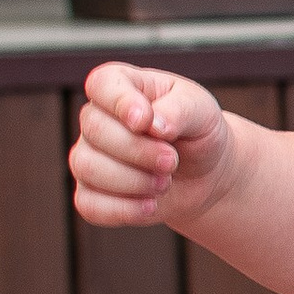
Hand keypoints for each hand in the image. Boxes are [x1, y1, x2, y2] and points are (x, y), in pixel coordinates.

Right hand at [70, 62, 234, 230]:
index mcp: (121, 86)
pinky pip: (89, 205)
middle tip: (172, 161)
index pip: (102, 84)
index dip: (120, 103)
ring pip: (87, 167)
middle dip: (138, 151)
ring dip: (133, 181)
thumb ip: (179, 110)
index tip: (146, 122)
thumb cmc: (198, 131)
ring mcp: (89, 155)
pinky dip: (124, 210)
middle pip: (95, 130)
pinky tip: (150, 206)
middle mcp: (97, 118)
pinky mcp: (90, 193)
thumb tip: (154, 124)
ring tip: (165, 182)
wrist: (206, 174)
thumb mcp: (202, 111)